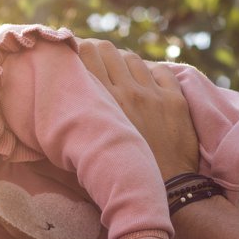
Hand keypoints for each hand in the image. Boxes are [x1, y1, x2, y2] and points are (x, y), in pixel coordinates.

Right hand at [75, 40, 199, 178]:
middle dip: (99, 50)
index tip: (76, 53)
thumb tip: (63, 107)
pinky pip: (162, 71)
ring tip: (121, 72)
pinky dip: (152, 72)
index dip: (80, 48)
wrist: (166, 190)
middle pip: (107, 49)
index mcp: (103, 102)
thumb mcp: (90, 146)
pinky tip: (148, 81)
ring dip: (124, 61)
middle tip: (97, 60)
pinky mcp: (175, 99)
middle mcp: (127, 92)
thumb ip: (79, 121)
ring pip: (133, 58)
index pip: (86, 54)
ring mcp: (153, 94)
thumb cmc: (120, 174)